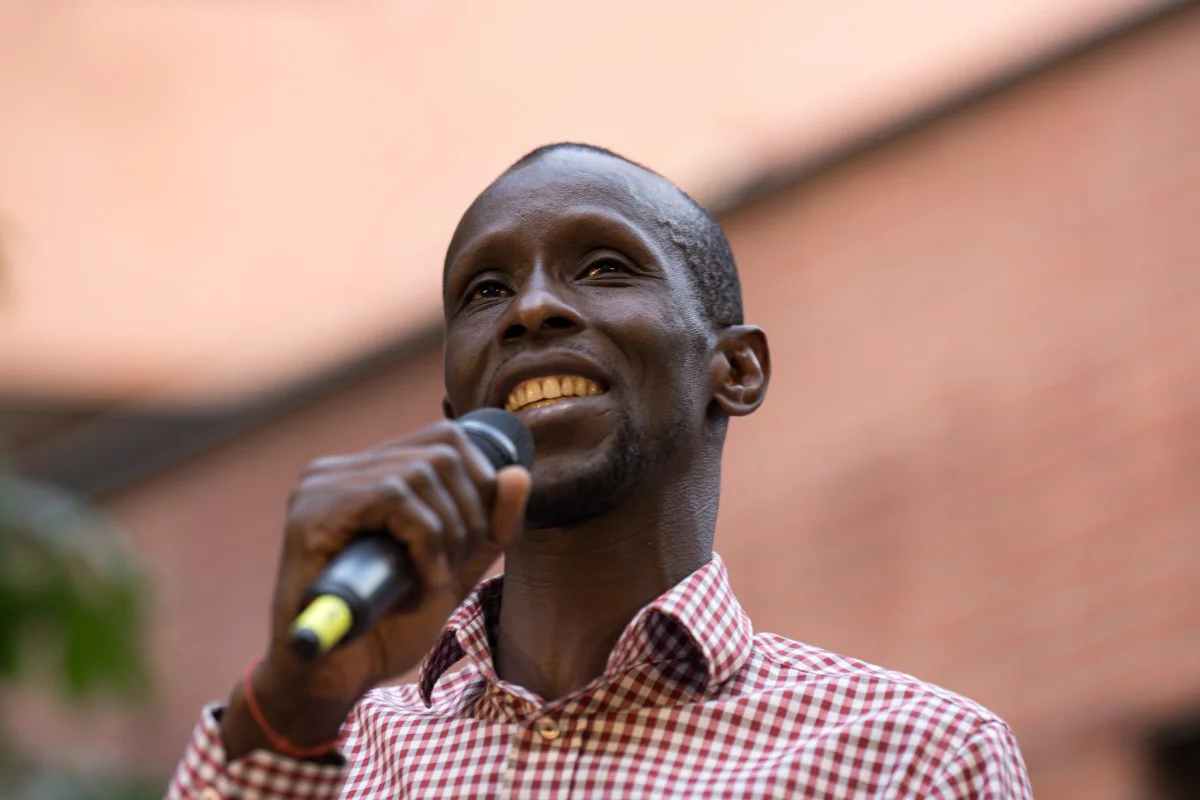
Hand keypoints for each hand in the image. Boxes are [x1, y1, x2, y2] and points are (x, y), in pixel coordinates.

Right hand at [220, 420, 529, 758]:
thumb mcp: (455, 570)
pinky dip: (426, 542)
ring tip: (434, 579)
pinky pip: (394, 499)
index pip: (445, 439)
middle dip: (468, 515)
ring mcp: (318, 488)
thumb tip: (518, 473)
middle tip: (453, 568)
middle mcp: (336, 471)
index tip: (474, 540)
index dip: (480, 482)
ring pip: (421, 474)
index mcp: (365, 475)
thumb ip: (488, 527)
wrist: (334, 682)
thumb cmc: (387, 626)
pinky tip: (422, 580)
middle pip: (441, 454)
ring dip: (448, 534)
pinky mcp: (310, 515)